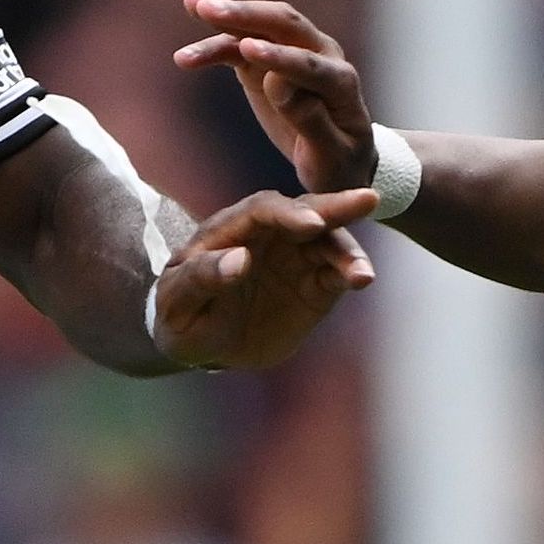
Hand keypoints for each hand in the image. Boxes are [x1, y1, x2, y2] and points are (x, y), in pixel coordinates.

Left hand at [156, 184, 379, 369]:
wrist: (204, 344)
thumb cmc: (181, 317)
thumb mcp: (177, 302)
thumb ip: (202, 277)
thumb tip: (240, 258)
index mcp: (230, 229)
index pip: (262, 211)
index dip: (287, 214)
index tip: (310, 224)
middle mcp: (268, 235)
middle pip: (305, 212)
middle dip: (335, 207)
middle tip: (367, 200)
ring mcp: (294, 257)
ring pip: (328, 243)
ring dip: (348, 252)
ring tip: (363, 275)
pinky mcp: (314, 284)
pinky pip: (337, 274)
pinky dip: (351, 274)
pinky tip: (362, 279)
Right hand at [175, 0, 375, 194]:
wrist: (338, 159)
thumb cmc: (338, 161)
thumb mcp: (329, 155)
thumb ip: (309, 120)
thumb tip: (278, 84)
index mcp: (341, 83)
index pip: (310, 64)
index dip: (280, 57)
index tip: (249, 49)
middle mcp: (320, 55)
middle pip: (285, 26)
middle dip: (248, 16)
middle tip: (214, 10)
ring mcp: (292, 53)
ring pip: (258, 27)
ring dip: (225, 17)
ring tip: (191, 5)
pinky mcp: (266, 60)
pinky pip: (238, 48)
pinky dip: (213, 43)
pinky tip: (185, 49)